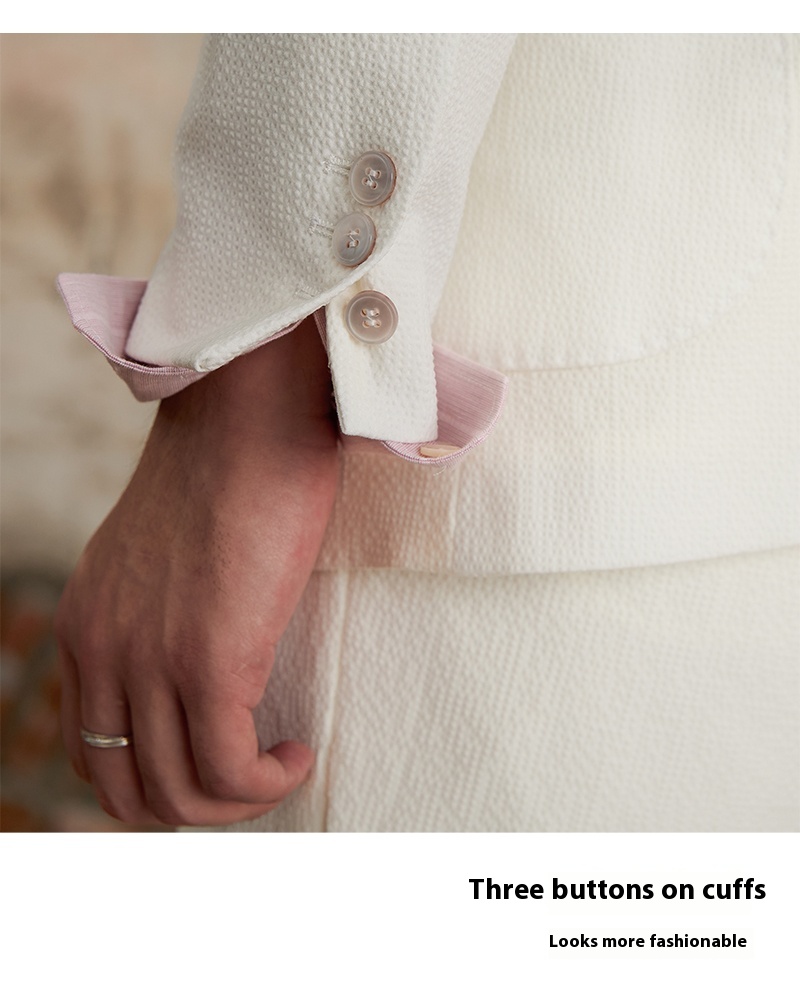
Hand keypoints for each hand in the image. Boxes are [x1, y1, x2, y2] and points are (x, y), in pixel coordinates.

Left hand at [55, 317, 338, 825]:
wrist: (251, 413)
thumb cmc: (231, 470)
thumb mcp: (164, 554)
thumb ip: (158, 613)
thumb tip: (204, 660)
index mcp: (86, 626)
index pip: (92, 750)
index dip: (155, 780)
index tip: (216, 764)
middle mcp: (102, 650)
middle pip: (127, 791)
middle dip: (193, 809)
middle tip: (252, 780)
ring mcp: (151, 658)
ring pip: (177, 795)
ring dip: (237, 805)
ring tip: (279, 767)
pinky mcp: (211, 659)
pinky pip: (229, 772)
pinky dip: (266, 782)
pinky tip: (298, 751)